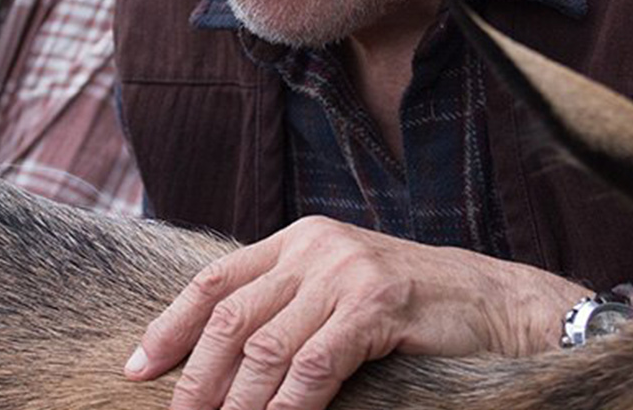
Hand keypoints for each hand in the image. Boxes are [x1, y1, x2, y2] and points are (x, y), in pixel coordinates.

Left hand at [125, 215, 583, 409]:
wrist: (495, 303)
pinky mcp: (377, 306)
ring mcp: (346, 274)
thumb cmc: (412, 309)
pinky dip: (287, 407)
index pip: (215, 282)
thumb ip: (287, 306)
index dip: (170, 327)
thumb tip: (220, 358)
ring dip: (236, 403)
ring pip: (266, 349)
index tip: (137, 369)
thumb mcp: (339, 291)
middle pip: (231, 318)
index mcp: (297, 240)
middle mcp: (315, 248)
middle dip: (195, 377)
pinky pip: (314, 366)